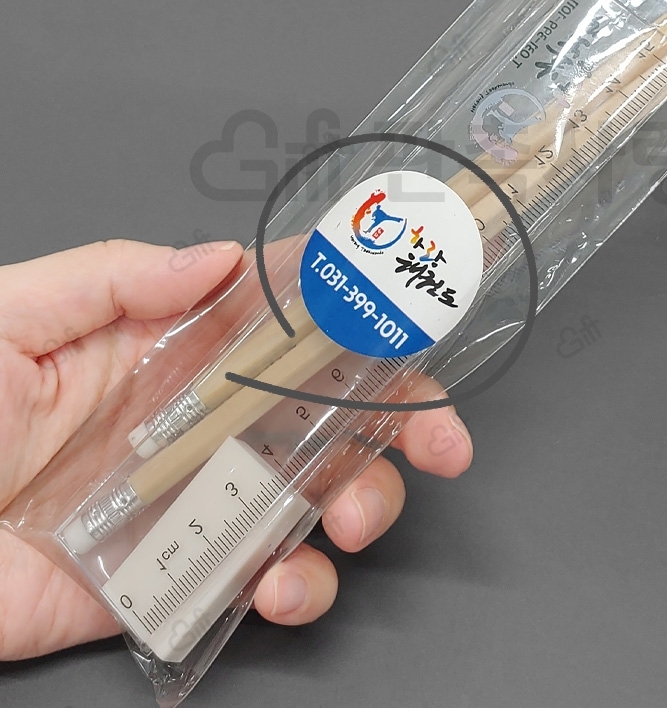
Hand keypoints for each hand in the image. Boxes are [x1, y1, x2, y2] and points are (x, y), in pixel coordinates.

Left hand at [0, 239, 472, 659]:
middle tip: (442, 444)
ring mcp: (200, 499)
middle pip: (330, 414)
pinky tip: (279, 585)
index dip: (359, 320)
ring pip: (316, 496)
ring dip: (361, 507)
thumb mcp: (12, 320)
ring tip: (349, 521)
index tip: (416, 328)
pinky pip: (261, 577)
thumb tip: (219, 260)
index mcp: (174, 350)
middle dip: (402, 426)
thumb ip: (117, 279)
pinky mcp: (179, 573)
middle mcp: (205, 421)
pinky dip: (294, 587)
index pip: (289, 323)